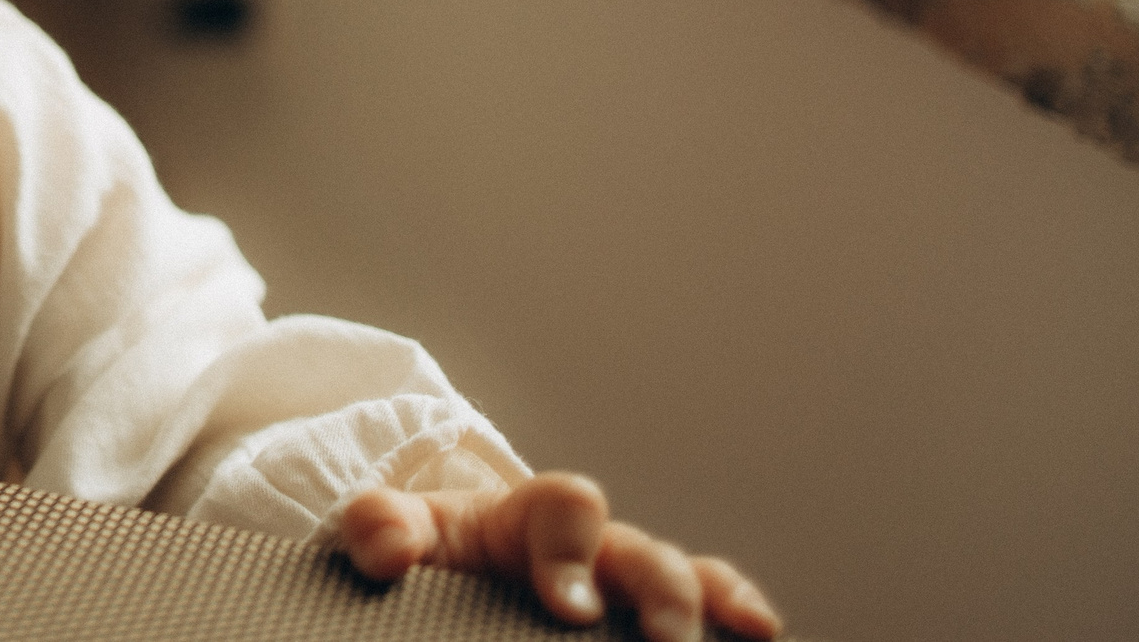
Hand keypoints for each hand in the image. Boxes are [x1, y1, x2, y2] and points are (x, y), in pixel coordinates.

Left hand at [338, 473, 780, 641]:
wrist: (447, 573)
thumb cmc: (432, 553)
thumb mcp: (396, 534)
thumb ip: (378, 528)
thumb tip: (385, 546)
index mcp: (531, 518)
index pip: (565, 509)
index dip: (571, 552)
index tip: (567, 605)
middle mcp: (595, 548)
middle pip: (645, 553)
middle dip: (659, 593)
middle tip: (661, 640)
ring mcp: (629, 587)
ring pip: (688, 582)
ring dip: (708, 610)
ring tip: (724, 639)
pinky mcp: (645, 618)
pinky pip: (711, 607)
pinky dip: (739, 614)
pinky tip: (760, 637)